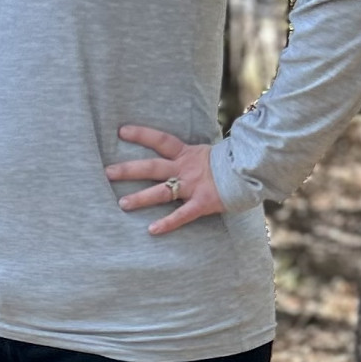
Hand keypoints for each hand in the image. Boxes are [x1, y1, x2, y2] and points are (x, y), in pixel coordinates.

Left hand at [105, 124, 224, 234]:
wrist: (254, 171)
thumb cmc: (232, 163)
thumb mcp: (210, 153)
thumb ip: (194, 154)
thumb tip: (181, 152)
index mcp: (188, 153)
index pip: (160, 140)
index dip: (142, 134)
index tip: (121, 131)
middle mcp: (186, 168)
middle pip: (152, 167)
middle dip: (128, 170)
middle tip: (106, 173)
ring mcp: (193, 186)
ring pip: (161, 191)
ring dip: (141, 198)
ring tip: (122, 204)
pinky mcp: (203, 203)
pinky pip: (182, 215)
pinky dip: (167, 223)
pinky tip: (152, 230)